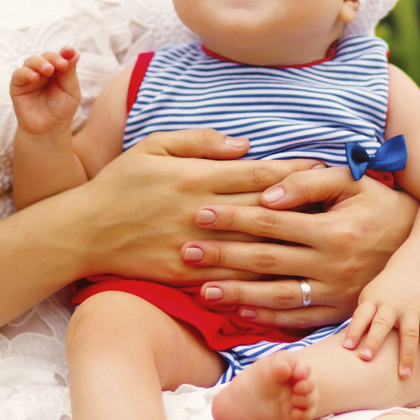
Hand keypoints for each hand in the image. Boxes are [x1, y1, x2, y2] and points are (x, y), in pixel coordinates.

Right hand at [10, 47, 79, 135]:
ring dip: (40, 62)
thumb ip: (70, 72)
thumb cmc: (61, 110)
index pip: (60, 56)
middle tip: (61, 65)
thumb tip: (74, 52)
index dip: (64, 52)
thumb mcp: (71, 90)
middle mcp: (43, 72)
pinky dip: (26, 72)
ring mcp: (29, 78)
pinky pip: (19, 74)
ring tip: (48, 70)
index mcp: (58, 71)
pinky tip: (35, 77)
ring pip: (31, 61)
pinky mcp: (17, 86)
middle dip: (53, 58)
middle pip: (45, 56)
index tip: (70, 52)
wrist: (48, 130)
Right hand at [72, 130, 323, 282]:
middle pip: (263, 209)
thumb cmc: (120, 183)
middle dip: (303, 206)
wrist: (83, 231)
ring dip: (290, 244)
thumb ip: (200, 141)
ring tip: (324, 242)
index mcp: (196, 177)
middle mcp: (199, 212)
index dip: (293, 172)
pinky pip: (230, 278)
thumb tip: (245, 145)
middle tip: (337, 205)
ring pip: (253, 247)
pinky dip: (259, 278)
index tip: (321, 170)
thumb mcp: (154, 146)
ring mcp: (194, 246)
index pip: (257, 174)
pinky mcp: (185, 274)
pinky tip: (285, 279)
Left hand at [187, 166, 418, 327]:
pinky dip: (267, 317)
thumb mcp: (352, 181)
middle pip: (266, 261)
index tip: (199, 213)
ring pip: (277, 296)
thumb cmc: (380, 202)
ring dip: (238, 293)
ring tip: (204, 289)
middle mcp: (333, 265)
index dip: (233, 217)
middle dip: (223, 256)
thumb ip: (309, 180)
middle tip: (186, 252)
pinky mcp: (339, 312)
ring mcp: (336, 293)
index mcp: (333, 229)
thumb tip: (266, 195)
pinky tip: (239, 311)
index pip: (271, 222)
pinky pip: (298, 319)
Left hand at [341, 269, 419, 379]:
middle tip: (366, 359)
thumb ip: (360, 321)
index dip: (353, 331)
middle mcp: (391, 306)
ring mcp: (410, 310)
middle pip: (382, 324)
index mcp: (373, 301)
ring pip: (410, 333)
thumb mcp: (368, 300)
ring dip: (407, 354)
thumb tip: (343, 348)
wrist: (410, 273)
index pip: (361, 316)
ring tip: (404, 375)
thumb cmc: (382, 294)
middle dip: (374, 341)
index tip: (347, 347)